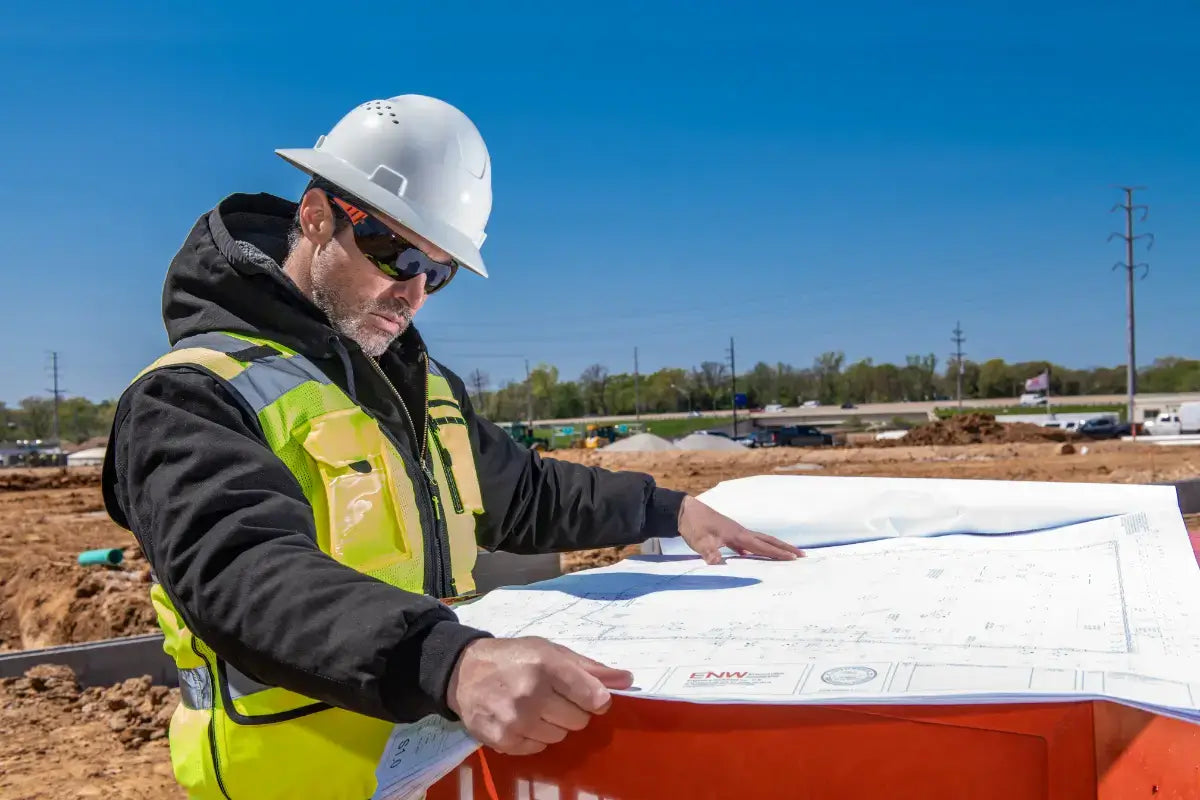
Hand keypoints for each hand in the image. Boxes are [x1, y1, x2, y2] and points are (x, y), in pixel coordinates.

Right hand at [446, 637, 632, 754]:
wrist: (464, 672)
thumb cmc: (514, 657)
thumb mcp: (551, 651)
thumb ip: (590, 668)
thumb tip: (627, 680)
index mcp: (547, 666)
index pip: (593, 697)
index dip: (597, 699)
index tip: (590, 696)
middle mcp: (530, 694)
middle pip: (578, 720)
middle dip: (573, 710)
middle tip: (555, 697)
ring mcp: (515, 720)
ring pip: (559, 737)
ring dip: (554, 725)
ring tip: (536, 707)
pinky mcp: (502, 740)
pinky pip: (538, 748)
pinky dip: (535, 737)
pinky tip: (522, 720)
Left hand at [677, 496, 804, 564]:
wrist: (684, 511)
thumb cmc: (693, 526)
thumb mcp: (701, 542)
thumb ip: (710, 553)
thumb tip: (719, 564)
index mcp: (738, 535)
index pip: (763, 546)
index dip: (779, 553)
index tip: (794, 558)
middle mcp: (740, 532)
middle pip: (768, 540)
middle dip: (784, 548)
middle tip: (801, 554)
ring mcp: (735, 531)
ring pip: (759, 540)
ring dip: (773, 547)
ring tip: (785, 554)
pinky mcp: (728, 533)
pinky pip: (747, 542)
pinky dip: (755, 548)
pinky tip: (751, 555)